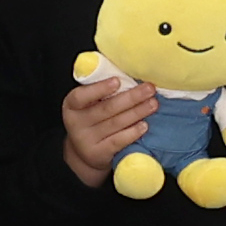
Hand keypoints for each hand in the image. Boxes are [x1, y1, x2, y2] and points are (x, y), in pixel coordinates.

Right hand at [56, 62, 154, 188]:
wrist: (84, 152)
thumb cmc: (92, 119)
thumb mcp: (89, 104)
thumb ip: (101, 90)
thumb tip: (128, 71)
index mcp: (72, 105)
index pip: (81, 96)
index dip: (99, 88)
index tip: (117, 81)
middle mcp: (77, 123)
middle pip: (106, 109)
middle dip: (131, 97)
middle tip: (149, 89)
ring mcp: (87, 140)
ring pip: (115, 124)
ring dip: (137, 112)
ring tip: (153, 104)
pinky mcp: (99, 154)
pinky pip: (118, 141)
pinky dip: (132, 132)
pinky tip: (144, 125)